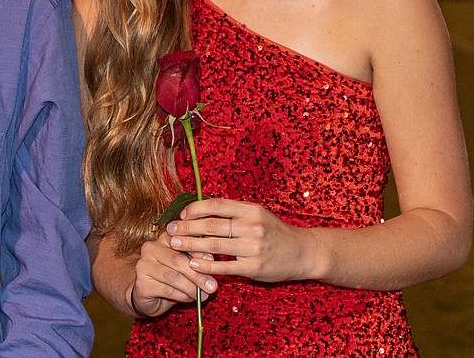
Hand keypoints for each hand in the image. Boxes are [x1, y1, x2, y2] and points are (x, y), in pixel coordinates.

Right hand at [129, 230, 217, 317]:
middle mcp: (151, 248)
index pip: (182, 240)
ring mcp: (144, 265)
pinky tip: (189, 299)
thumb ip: (196, 260)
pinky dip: (182, 296)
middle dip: (197, 275)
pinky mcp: (141, 283)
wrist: (147, 294)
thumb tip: (211, 261)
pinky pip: (167, 290)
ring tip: (203, 296)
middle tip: (212, 286)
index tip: (212, 261)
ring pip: (173, 277)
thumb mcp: (185, 265)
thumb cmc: (171, 277)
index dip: (198, 250)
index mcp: (164, 238)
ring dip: (191, 288)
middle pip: (177, 260)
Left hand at [165, 198, 318, 283]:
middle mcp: (252, 226)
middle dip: (186, 227)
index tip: (182, 214)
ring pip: (214, 245)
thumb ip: (233, 212)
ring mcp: (253, 247)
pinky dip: (206, 265)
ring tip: (175, 244)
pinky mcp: (254, 267)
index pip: (215, 205)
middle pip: (211, 225)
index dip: (195, 209)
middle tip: (170, 230)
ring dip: (191, 245)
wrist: (303, 252)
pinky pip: (224, 266)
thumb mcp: (257, 214)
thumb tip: (200, 210)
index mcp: (250, 210)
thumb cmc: (275, 232)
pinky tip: (193, 265)